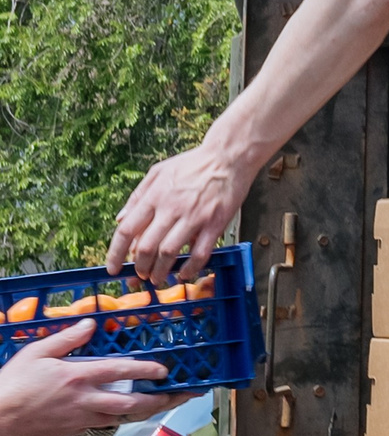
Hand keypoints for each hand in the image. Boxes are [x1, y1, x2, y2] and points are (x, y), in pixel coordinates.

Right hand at [0, 321, 181, 435]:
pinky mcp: (73, 430)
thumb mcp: (36, 353)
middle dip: (157, 399)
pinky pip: (106, 424)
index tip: (164, 369)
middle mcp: (85, 399)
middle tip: (176, 395)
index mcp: (78, 376)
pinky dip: (122, 419)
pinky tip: (130, 415)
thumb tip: (90, 324)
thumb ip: (67, 339)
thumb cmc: (12, 386)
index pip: (121, 370)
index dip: (146, 369)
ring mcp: (80, 417)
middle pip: (130, 401)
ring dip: (145, 411)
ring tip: (163, 406)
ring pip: (122, 416)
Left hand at [111, 141, 257, 283]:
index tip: (113, 268)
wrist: (228, 157)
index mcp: (154, 197)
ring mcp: (194, 217)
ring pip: (169, 253)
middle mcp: (171, 209)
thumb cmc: (194, 163)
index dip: (116, 253)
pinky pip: (199, 253)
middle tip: (140, 275)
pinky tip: (185, 274)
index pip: (127, 230)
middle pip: (146, 247)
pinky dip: (190, 268)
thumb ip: (137, 196)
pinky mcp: (214, 224)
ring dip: (160, 271)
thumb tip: (120, 219)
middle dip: (139, 267)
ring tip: (158, 279)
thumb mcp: (158, 171)